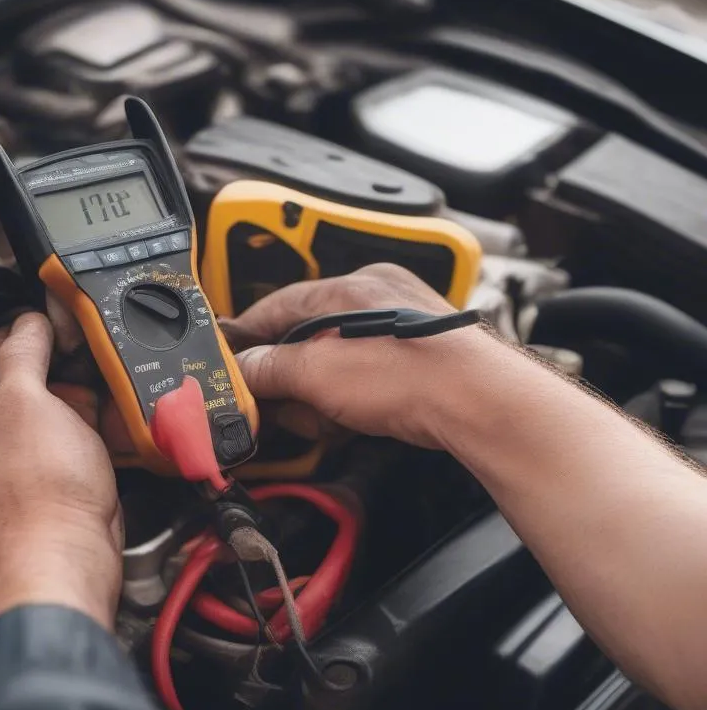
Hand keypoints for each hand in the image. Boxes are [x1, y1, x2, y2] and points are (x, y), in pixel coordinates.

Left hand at [0, 313, 122, 632]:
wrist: (59, 563)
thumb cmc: (36, 492)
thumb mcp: (30, 398)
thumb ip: (24, 353)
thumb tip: (28, 324)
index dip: (12, 328)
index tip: (45, 322)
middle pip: (6, 386)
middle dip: (46, 368)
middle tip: (78, 358)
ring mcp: (2, 474)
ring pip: (35, 422)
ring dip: (67, 405)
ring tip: (95, 397)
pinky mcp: (35, 497)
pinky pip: (54, 455)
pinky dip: (77, 439)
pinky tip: (99, 438)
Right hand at [226, 264, 504, 449]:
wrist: (479, 405)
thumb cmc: (413, 376)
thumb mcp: (318, 373)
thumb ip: (270, 368)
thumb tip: (240, 370)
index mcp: (350, 287)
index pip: (278, 305)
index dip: (247, 336)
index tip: (228, 361)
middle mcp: (378, 299)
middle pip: (307, 337)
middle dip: (289, 378)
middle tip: (278, 407)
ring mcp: (402, 328)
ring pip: (336, 361)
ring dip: (320, 395)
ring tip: (323, 421)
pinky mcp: (419, 359)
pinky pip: (365, 377)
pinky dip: (350, 401)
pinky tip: (351, 422)